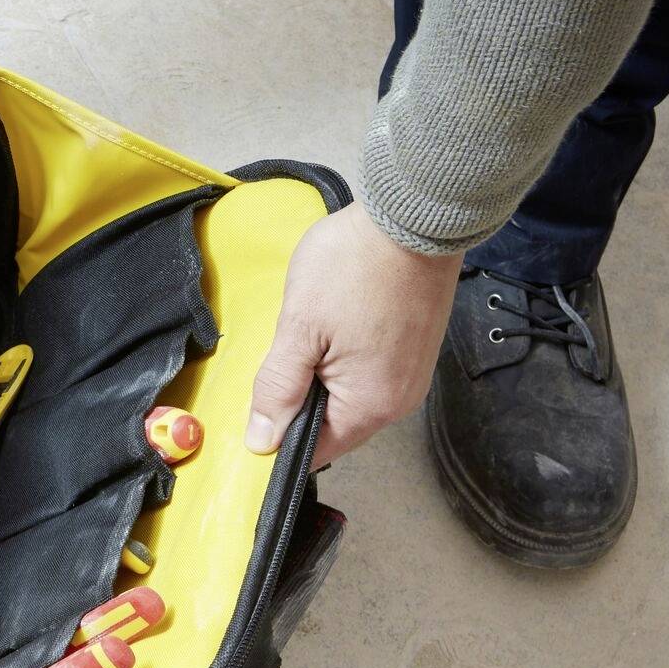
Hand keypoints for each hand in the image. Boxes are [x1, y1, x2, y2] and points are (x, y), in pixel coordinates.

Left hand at [247, 201, 462, 468]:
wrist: (413, 216)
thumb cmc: (355, 266)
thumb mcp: (299, 329)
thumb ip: (278, 389)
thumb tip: (262, 442)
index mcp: (371, 406)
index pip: (315, 451)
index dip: (279, 440)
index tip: (253, 416)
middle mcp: (400, 399)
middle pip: (334, 424)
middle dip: (299, 403)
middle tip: (280, 357)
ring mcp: (412, 373)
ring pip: (350, 396)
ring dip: (320, 378)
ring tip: (307, 336)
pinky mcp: (416, 349)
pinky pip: (370, 373)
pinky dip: (342, 361)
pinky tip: (331, 328)